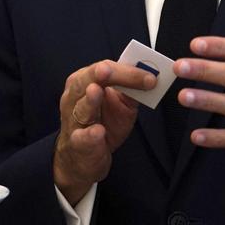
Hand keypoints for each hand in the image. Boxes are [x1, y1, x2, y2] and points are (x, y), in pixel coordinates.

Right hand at [52, 60, 154, 204]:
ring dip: (89, 100)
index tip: (148, 76)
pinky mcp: (79, 144)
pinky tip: (98, 131)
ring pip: (80, 108)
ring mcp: (74, 121)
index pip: (103, 69)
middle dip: (97, 75)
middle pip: (85, 82)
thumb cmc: (103, 122)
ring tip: (95, 90)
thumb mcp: (121, 103)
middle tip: (107, 70)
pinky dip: (89, 135)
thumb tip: (150, 78)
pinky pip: (81, 138)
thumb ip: (132, 90)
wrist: (87, 155)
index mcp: (85, 82)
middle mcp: (74, 98)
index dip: (124, 71)